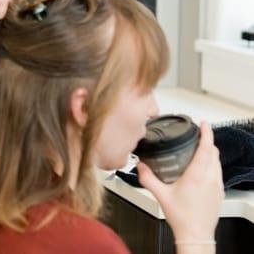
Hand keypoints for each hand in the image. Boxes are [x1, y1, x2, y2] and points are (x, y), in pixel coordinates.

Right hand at [137, 122, 222, 242]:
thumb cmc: (182, 217)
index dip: (206, 133)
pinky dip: (212, 164)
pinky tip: (201, 169)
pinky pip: (218, 172)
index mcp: (197, 176)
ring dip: (210, 153)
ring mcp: (217, 186)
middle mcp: (210, 179)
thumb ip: (147, 178)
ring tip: (199, 149)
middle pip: (214, 153)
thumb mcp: (160, 195)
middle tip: (198, 134)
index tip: (204, 124)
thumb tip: (140, 165)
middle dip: (207, 141)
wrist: (196, 235)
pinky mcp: (219, 193)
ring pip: (217, 163)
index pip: (206, 149)